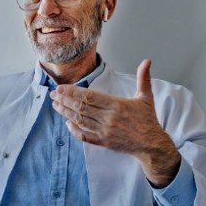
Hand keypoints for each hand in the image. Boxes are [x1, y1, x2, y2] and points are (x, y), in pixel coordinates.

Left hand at [50, 59, 179, 186]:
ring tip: (55, 105)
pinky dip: (74, 130)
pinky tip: (67, 124)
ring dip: (65, 113)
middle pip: (81, 108)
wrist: (151, 144)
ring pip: (80, 121)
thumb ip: (143, 78)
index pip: (89, 96)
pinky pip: (84, 136)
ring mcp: (105, 131)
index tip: (61, 88)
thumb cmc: (147, 120)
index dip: (72, 92)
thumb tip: (147, 60)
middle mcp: (109, 118)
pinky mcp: (103, 142)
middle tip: (53, 95)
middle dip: (64, 100)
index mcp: (117, 105)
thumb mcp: (146, 97)